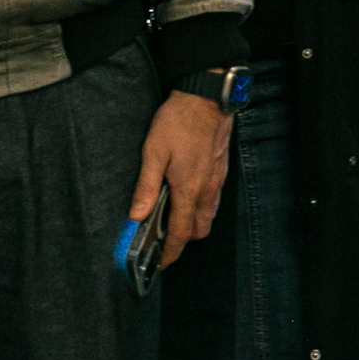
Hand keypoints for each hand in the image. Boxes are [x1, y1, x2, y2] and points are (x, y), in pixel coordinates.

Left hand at [131, 88, 233, 267]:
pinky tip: (188, 193)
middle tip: (164, 237)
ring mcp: (217, 179)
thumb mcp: (154, 151)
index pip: (182, 233)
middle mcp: (207, 190)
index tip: (160, 263)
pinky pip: (214, 199)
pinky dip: (202, 206)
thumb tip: (136, 215)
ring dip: (194, 222)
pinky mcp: (221, 168)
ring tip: (174, 216)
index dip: (170, 252)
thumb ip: (146, 186)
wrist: (208, 96)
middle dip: (184, 240)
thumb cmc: (179, 121)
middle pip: (199, 230)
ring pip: (209, 214)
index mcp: (189, 189)